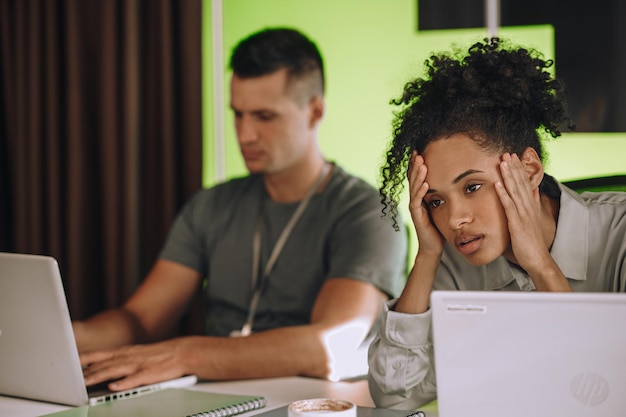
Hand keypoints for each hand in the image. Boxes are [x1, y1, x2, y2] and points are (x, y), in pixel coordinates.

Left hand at [80, 338, 189, 390]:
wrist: (182, 352)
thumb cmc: (158, 356)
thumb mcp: (135, 354)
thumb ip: (117, 360)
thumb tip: (97, 368)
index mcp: (125, 352)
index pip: (100, 354)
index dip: (84, 358)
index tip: (68, 362)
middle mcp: (130, 356)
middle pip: (105, 363)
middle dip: (87, 371)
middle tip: (70, 378)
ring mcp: (139, 364)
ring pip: (116, 369)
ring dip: (100, 375)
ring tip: (86, 383)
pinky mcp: (150, 374)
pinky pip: (136, 379)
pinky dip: (124, 383)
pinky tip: (114, 387)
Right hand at [407, 151, 444, 256]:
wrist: (433, 246)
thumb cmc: (439, 227)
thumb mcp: (442, 207)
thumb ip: (444, 194)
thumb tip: (456, 180)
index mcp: (421, 196)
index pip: (418, 177)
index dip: (417, 165)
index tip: (420, 150)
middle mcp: (416, 200)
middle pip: (413, 179)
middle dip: (415, 165)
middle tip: (417, 152)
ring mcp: (415, 208)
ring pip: (414, 188)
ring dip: (418, 175)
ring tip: (421, 163)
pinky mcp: (417, 216)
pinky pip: (417, 202)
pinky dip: (421, 192)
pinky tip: (426, 183)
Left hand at [495, 153, 569, 289]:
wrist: (537, 258)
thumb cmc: (532, 241)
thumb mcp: (532, 219)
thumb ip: (533, 204)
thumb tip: (534, 190)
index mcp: (531, 206)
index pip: (525, 183)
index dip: (519, 169)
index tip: (513, 156)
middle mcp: (528, 207)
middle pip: (521, 183)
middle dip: (514, 167)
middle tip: (508, 153)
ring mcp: (523, 214)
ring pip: (515, 191)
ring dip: (508, 176)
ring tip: (502, 162)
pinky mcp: (517, 222)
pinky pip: (509, 206)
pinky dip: (503, 194)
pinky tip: (497, 184)